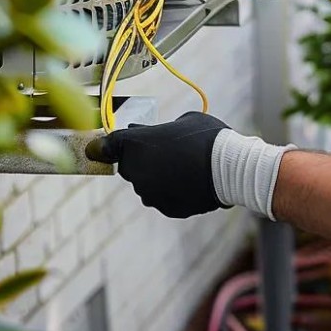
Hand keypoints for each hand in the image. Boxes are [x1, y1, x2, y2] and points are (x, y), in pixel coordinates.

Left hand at [89, 111, 229, 218]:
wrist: (229, 168)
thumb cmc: (206, 136)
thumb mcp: (182, 121)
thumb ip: (157, 131)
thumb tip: (145, 134)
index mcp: (134, 144)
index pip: (107, 146)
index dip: (104, 147)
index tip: (101, 148)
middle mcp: (136, 171)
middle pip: (129, 166)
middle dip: (140, 159)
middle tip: (162, 150)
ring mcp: (149, 193)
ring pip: (145, 184)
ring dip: (155, 176)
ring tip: (181, 166)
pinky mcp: (165, 208)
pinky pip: (161, 198)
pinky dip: (170, 190)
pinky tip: (188, 180)